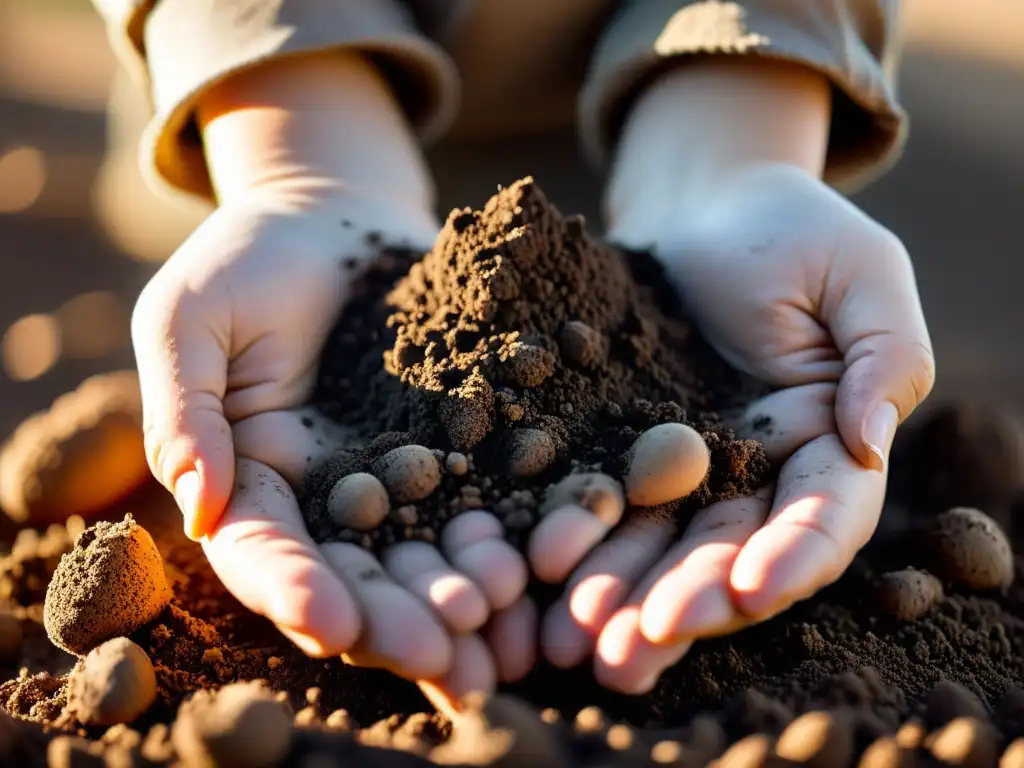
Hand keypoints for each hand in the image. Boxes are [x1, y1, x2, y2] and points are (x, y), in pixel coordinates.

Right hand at [131, 53, 534, 708]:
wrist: (334, 218)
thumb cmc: (246, 261)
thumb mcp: (190, 322)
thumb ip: (184, 410)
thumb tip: (199, 508)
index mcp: (256, 480)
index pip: (265, 552)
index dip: (293, 589)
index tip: (331, 621)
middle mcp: (330, 497)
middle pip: (356, 573)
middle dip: (393, 617)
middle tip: (440, 651)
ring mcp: (399, 476)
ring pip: (428, 548)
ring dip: (460, 590)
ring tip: (501, 618)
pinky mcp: (461, 445)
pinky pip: (488, 492)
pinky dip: (513, 528)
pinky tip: (546, 556)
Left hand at [528, 60, 933, 692]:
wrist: (702, 207)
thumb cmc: (792, 229)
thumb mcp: (861, 274)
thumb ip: (884, 356)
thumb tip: (865, 442)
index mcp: (827, 442)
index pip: (821, 517)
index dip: (790, 559)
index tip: (746, 591)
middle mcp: (758, 472)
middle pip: (728, 552)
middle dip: (684, 602)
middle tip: (633, 647)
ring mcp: (688, 468)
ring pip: (657, 544)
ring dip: (619, 595)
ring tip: (572, 639)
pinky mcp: (624, 449)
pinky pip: (600, 501)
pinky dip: (576, 540)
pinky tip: (539, 573)